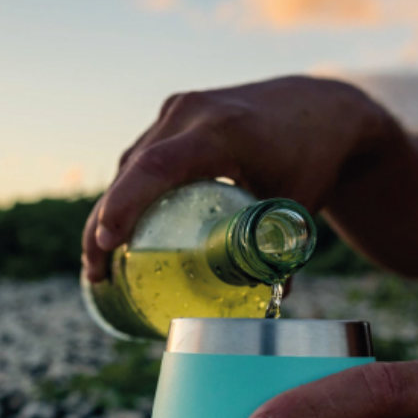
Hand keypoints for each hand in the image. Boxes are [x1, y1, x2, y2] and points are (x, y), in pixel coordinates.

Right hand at [81, 75, 400, 280]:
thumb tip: (264, 309)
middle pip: (134, 169)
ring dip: (110, 210)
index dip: (127, 204)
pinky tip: (120, 233)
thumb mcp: (298, 205)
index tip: (107, 243)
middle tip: (95, 274)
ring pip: (132, 164)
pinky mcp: (177, 119)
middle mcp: (192, 113)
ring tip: (100, 265)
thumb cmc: (313, 156)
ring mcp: (180, 112)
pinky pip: (142, 157)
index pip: (160, 166)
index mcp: (222, 130)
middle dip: (105, 221)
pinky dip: (129, 193)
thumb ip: (280, 255)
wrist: (322, 108)